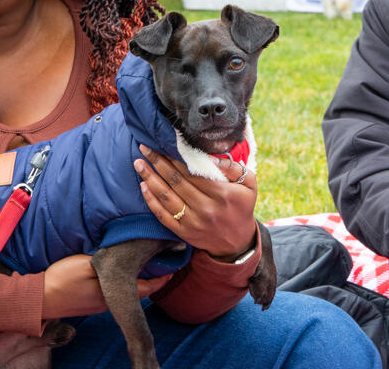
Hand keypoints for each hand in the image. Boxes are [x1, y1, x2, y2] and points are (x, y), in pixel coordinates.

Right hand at [41, 254, 170, 318]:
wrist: (39, 299)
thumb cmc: (62, 280)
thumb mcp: (85, 264)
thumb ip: (107, 261)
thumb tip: (125, 257)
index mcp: (113, 293)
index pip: (147, 287)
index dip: (162, 277)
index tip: (173, 265)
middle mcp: (110, 302)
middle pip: (138, 289)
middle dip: (151, 275)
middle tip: (162, 259)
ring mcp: (100, 303)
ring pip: (126, 290)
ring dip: (137, 277)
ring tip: (145, 261)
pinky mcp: (91, 301)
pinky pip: (114, 290)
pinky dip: (123, 280)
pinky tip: (121, 269)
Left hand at [135, 145, 257, 260]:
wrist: (237, 242)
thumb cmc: (242, 207)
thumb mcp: (249, 184)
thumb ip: (233, 168)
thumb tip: (211, 158)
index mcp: (223, 194)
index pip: (193, 172)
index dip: (175, 158)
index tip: (163, 145)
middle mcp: (207, 209)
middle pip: (177, 182)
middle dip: (158, 163)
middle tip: (145, 148)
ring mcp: (193, 222)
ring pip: (166, 197)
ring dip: (150, 179)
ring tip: (139, 164)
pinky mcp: (184, 233)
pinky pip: (163, 216)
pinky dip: (151, 201)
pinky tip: (143, 186)